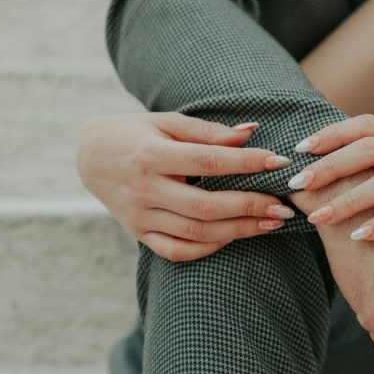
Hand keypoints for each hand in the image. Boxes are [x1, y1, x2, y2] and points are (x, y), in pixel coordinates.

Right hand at [77, 112, 297, 261]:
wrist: (89, 156)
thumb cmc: (136, 133)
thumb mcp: (167, 122)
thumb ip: (208, 131)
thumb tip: (250, 133)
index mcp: (150, 155)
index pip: (207, 161)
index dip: (246, 163)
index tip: (278, 162)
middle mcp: (143, 189)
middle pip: (205, 206)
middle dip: (250, 207)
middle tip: (284, 206)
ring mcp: (139, 216)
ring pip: (196, 233)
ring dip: (239, 231)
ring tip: (272, 223)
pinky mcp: (139, 233)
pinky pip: (176, 251)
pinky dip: (208, 249)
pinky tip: (234, 238)